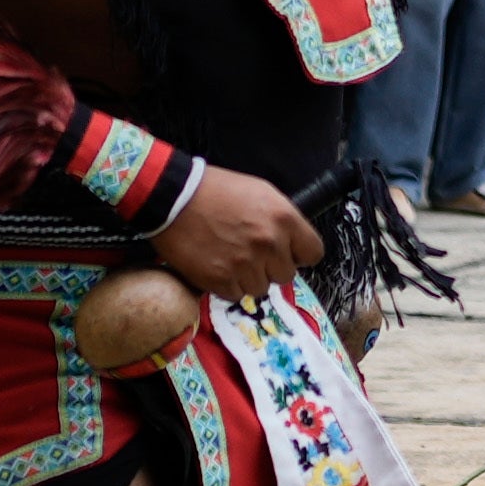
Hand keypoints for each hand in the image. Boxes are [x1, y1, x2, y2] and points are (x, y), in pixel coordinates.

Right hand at [157, 167, 326, 301]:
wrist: (171, 197)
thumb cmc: (215, 190)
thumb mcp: (261, 192)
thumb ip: (282, 219)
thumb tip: (293, 241)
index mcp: (284, 219)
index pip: (313, 253)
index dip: (299, 255)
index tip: (288, 254)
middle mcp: (269, 243)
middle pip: (286, 275)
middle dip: (271, 267)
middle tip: (250, 255)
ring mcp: (245, 264)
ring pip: (261, 288)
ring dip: (248, 278)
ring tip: (230, 259)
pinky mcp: (220, 279)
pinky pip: (236, 295)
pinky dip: (226, 285)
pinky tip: (216, 266)